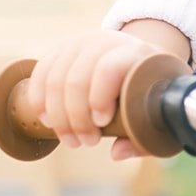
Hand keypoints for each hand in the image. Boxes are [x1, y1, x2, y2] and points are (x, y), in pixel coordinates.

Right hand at [24, 21, 190, 159]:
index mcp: (135, 53)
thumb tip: (117, 153)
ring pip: (55, 80)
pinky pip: (41, 73)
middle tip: (87, 142)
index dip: (99, 97)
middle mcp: (105, 42)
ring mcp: (79, 43)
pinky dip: (40, 100)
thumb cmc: (148, 91)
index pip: (109, 68)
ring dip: (58, 117)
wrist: (138, 58)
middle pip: (77, 80)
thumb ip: (142, 136)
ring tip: (71, 139)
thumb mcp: (155, 110)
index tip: (101, 123)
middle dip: (77, 119)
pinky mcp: (60, 49)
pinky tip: (48, 121)